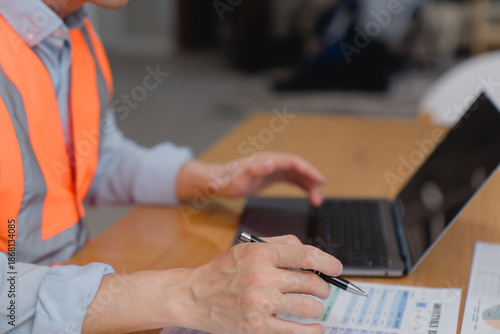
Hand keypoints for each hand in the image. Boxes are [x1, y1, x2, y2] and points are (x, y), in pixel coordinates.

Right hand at [82, 235, 342, 332]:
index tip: (337, 268)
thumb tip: (308, 251)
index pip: (306, 254)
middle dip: (323, 287)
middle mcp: (262, 277)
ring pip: (308, 306)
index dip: (328, 261)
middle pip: (311, 282)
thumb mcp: (246, 248)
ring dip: (318, 308)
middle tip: (322, 290)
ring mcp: (260, 303)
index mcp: (260, 254)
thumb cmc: (221, 272)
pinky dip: (312, 330)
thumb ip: (278, 244)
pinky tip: (315, 327)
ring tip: (315, 307)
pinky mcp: (257, 327)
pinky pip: (296, 331)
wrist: (193, 296)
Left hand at [177, 152, 325, 205]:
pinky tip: (308, 195)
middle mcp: (273, 162)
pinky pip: (292, 180)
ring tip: (316, 201)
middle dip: (312, 180)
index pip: (294, 162)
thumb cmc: (227, 181)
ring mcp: (273, 168)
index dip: (309, 170)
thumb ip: (255, 170)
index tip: (320, 180)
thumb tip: (271, 163)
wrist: (217, 181)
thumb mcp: (240, 179)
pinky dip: (302, 187)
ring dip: (309, 186)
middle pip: (299, 168)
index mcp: (269, 160)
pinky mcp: (271, 176)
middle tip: (319, 197)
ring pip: (297, 175)